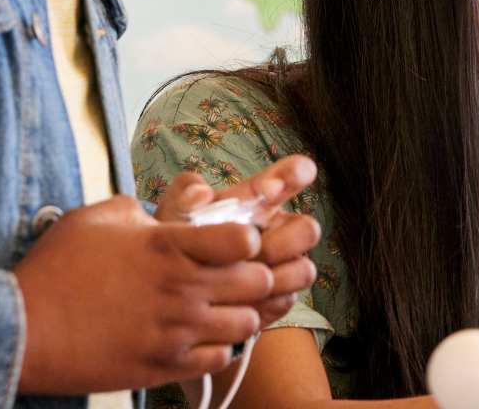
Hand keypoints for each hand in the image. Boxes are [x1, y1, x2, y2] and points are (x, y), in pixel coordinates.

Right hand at [13, 193, 320, 393]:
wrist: (21, 332)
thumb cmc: (54, 271)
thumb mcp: (95, 218)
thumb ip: (138, 209)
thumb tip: (158, 213)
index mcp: (168, 247)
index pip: (245, 239)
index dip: (246, 238)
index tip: (231, 241)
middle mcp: (181, 290)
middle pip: (258, 281)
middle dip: (254, 274)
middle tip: (234, 275)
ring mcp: (176, 332)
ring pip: (246, 323)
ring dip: (240, 312)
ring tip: (220, 307)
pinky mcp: (164, 367)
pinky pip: (220, 358)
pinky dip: (217, 347)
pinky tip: (199, 336)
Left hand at [151, 158, 322, 327]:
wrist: (170, 286)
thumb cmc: (178, 239)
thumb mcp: (175, 215)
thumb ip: (183, 196)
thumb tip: (202, 192)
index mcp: (260, 199)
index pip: (292, 175)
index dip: (294, 174)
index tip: (269, 189)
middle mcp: (280, 229)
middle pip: (308, 230)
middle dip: (281, 243)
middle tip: (249, 252)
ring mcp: (283, 265)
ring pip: (303, 270)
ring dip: (272, 278)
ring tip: (235, 281)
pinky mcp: (278, 297)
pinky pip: (286, 302)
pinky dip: (260, 304)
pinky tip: (232, 303)